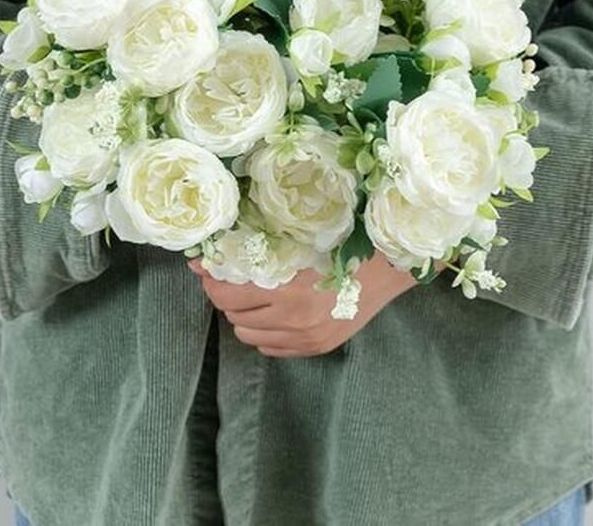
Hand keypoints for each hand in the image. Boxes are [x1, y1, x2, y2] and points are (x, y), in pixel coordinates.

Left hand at [188, 251, 429, 357]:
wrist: (386, 268)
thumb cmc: (342, 245)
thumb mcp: (299, 243)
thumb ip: (260, 251)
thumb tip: (214, 255)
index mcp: (287, 289)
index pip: (227, 294)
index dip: (212, 280)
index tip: (206, 267)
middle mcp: (293, 320)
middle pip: (234, 315)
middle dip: (225, 296)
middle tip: (228, 278)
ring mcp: (305, 338)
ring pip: (248, 334)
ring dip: (244, 315)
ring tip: (253, 296)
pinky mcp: (316, 348)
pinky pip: (270, 348)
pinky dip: (264, 332)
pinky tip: (273, 314)